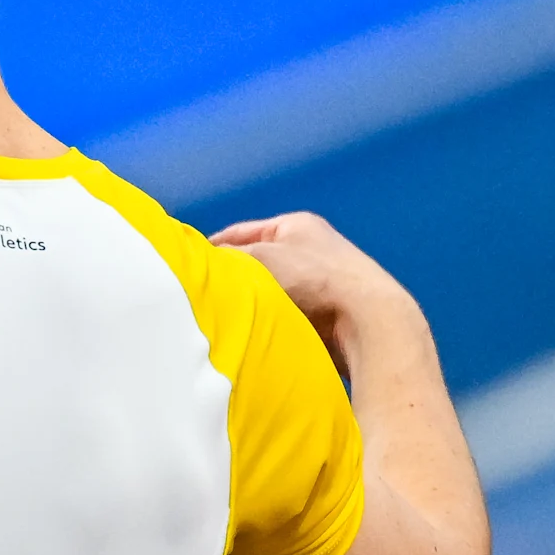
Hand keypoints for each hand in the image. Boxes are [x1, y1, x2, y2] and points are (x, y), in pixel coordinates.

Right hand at [214, 211, 420, 384]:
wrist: (366, 318)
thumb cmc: (315, 279)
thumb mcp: (261, 258)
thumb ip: (227, 258)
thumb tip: (203, 265)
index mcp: (295, 225)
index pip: (239, 233)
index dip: (212, 248)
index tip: (188, 267)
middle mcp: (307, 248)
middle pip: (252, 263)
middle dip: (231, 278)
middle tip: (204, 294)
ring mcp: (316, 280)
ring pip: (265, 290)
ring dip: (249, 302)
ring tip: (227, 314)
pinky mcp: (322, 309)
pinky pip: (281, 311)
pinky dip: (266, 318)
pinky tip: (252, 329)